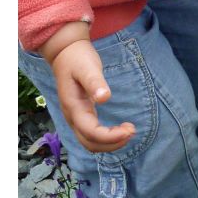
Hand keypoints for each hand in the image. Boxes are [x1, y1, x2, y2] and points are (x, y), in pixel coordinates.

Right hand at [48, 36, 135, 152]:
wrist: (65, 54)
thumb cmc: (78, 60)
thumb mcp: (87, 67)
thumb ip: (95, 82)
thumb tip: (104, 98)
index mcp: (73, 107)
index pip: (90, 132)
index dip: (110, 137)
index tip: (130, 129)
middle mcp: (72, 117)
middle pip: (89, 144)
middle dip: (111, 143)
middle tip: (132, 130)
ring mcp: (74, 118)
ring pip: (89, 143)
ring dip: (109, 143)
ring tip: (128, 131)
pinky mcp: (80, 115)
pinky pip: (90, 135)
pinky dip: (105, 138)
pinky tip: (118, 130)